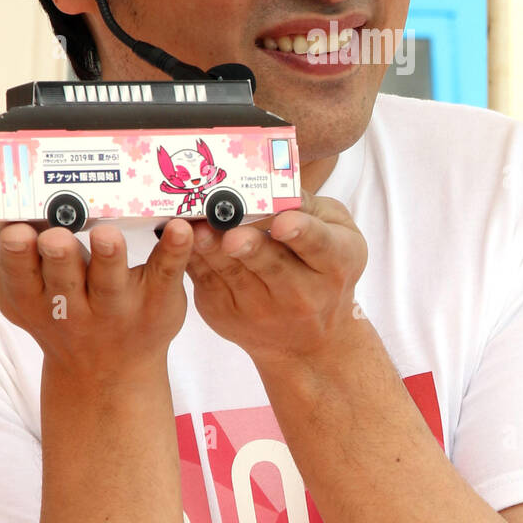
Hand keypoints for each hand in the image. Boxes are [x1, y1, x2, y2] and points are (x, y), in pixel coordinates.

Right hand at [0, 218, 192, 386]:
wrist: (109, 374)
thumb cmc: (65, 317)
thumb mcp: (31, 302)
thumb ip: (19, 266)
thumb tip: (7, 222)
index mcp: (37, 300)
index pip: (21, 277)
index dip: (17, 256)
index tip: (17, 232)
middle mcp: (76, 307)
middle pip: (64, 280)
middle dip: (59, 257)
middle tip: (56, 237)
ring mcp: (119, 305)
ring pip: (111, 282)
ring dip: (108, 258)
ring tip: (107, 235)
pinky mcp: (158, 298)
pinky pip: (166, 272)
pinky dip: (175, 251)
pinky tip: (182, 229)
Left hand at [184, 192, 367, 365]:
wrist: (309, 339)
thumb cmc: (326, 269)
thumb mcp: (339, 234)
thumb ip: (311, 208)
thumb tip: (276, 183)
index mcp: (335, 262)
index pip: (318, 244)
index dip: (300, 232)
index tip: (283, 223)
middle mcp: (303, 292)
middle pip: (271, 265)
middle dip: (250, 247)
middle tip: (232, 234)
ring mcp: (263, 308)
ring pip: (233, 275)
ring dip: (213, 252)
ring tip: (198, 232)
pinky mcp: (228, 314)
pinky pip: (208, 283)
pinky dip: (195, 259)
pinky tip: (183, 240)